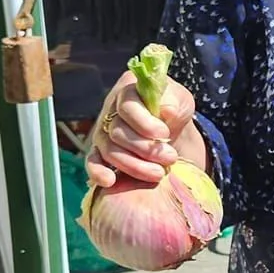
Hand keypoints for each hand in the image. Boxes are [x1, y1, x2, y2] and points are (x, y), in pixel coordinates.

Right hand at [85, 68, 205, 187]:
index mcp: (128, 91)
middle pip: (118, 132)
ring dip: (134, 165)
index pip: (128, 106)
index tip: (165, 135)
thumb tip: (168, 112)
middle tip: (170, 158)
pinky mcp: (100, 152)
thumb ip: (174, 102)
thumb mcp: (180, 100)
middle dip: (145, 149)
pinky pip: (93, 162)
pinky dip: (98, 172)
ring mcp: (103, 132)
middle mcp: (110, 110)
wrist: (169, 129)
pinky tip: (109, 182)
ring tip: (159, 173)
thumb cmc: (173, 110)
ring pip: (110, 150)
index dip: (145, 123)